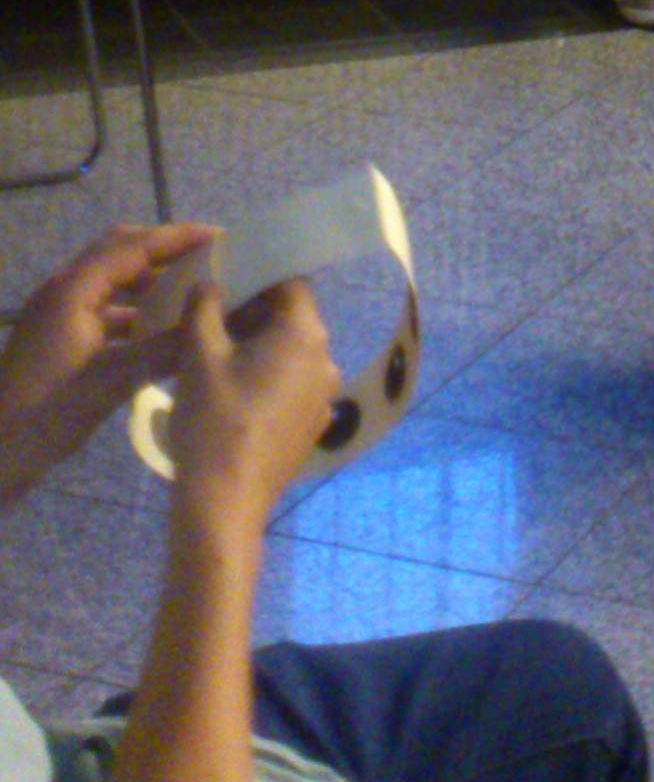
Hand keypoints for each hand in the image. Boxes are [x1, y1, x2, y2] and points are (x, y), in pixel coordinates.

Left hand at [0, 223, 215, 502]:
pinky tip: (154, 332)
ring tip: (186, 292)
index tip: (219, 236)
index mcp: (73, 289)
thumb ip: (164, 350)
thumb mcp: (113, 382)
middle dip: (162, 250)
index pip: (133, 246)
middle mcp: (62, 289)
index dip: (177, 238)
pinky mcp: (54, 336)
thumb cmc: (48, 413)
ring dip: (146, 280)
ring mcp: (55, 313)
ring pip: (108, 280)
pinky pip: (100, 307)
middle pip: (118, 251)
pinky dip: (130, 309)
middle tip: (204, 259)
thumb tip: (211, 325)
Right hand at [165, 278, 338, 533]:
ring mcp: (323, 397)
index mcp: (305, 333)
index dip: (256, 278)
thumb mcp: (199, 355)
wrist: (224, 502)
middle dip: (254, 314)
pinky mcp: (312, 427)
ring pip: (292, 354)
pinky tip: (234, 396)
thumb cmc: (213, 419)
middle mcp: (326, 360)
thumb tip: (208, 282)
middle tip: (212, 322)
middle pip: (292, 319)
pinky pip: (293, 386)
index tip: (225, 286)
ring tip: (217, 359)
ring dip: (260, 349)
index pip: (290, 283)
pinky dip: (268, 380)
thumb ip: (204, 307)